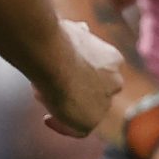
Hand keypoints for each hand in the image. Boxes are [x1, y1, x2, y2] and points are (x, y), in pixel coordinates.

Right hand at [37, 19, 122, 137]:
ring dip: (65, 105)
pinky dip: (63, 126)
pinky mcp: (92, 120)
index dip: (81, 72)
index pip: (100, 72)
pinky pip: (79, 130)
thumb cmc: (57, 39)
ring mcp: (104, 103)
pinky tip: (49, 119)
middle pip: (94, 92)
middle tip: (51, 86)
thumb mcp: (72, 30)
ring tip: (44, 94)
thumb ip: (78, 34)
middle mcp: (114, 82)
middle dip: (75, 90)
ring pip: (85, 109)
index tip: (64, 71)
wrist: (55, 56)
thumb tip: (81, 28)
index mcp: (113, 60)